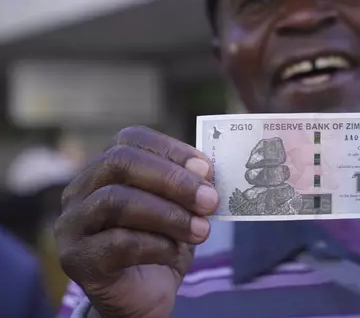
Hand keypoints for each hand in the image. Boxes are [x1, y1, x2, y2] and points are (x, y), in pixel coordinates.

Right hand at [54, 126, 217, 317]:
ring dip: (168, 214)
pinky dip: (155, 244)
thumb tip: (208, 173)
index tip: (207, 168)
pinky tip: (176, 252)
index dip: (171, 149)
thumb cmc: (162, 245)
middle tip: (210, 199)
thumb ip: (190, 188)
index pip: (130, 139)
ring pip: (115, 201)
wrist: (144, 298)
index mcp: (106, 168)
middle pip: (119, 163)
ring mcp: (73, 224)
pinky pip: (116, 243)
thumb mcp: (181, 210)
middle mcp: (80, 190)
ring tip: (202, 230)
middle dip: (171, 179)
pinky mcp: (77, 260)